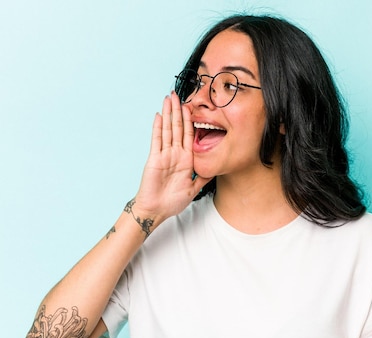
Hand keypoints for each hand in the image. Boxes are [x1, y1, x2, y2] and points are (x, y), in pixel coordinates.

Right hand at [132, 92, 211, 220]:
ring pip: (167, 129)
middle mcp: (175, 154)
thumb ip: (203, 177)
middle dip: (178, 110)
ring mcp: (164, 154)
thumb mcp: (193, 188)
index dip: (191, 120)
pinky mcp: (155, 158)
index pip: (189, 134)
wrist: (157, 210)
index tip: (191, 106)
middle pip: (177, 127)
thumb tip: (216, 169)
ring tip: (168, 98)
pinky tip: (159, 115)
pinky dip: (158, 127)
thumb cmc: (172, 202)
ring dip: (168, 113)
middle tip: (178, 94)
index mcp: (186, 159)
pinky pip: (157, 140)